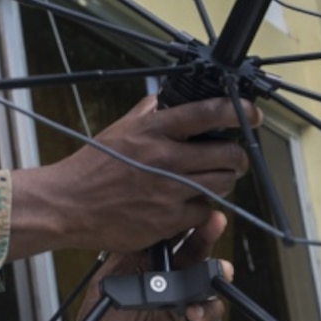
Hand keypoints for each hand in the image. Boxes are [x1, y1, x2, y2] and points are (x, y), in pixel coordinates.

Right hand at [7, 95, 257, 258]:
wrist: (68, 204)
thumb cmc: (91, 167)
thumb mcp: (118, 130)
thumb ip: (146, 113)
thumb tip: (165, 99)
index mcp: (153, 131)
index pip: (209, 113)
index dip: (240, 111)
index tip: (252, 114)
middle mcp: (165, 159)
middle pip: (226, 153)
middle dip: (237, 155)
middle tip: (234, 157)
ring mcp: (169, 191)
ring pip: (222, 183)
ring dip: (225, 180)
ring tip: (216, 178)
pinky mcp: (168, 220)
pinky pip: (203, 211)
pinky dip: (203, 206)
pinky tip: (192, 202)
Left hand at [42, 213, 231, 320]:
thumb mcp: (107, 283)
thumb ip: (126, 259)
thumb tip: (144, 229)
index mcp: (150, 265)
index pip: (172, 239)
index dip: (182, 224)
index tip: (189, 209)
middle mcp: (170, 280)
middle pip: (195, 253)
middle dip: (206, 236)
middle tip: (214, 222)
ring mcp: (183, 302)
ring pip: (208, 281)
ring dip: (216, 271)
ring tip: (218, 268)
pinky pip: (209, 314)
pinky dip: (207, 309)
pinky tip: (194, 310)